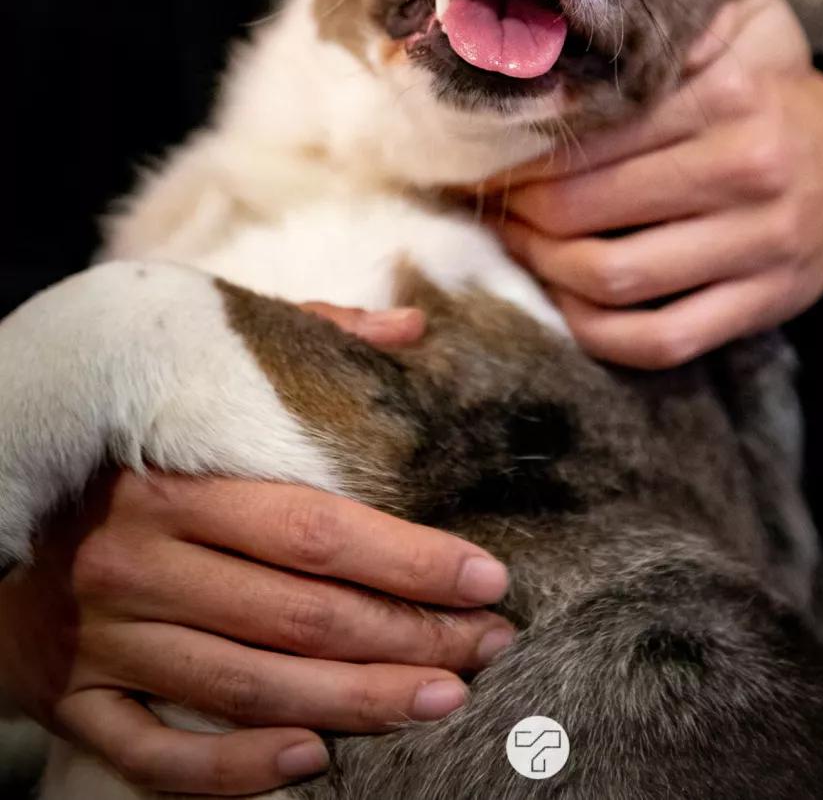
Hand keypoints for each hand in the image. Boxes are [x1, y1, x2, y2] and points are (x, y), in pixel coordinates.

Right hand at [0, 306, 512, 795]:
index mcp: (174, 479)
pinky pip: (158, 755)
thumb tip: (411, 327)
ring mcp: (104, 638)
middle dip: (408, 636)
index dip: (410, 561)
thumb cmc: (123, 436)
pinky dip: (237, 770)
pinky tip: (314, 760)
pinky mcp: (74, 697)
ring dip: (357, 702)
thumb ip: (309, 336)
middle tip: (486, 648)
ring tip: (441, 697)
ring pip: (251, 687)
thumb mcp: (200, 365)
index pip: (316, 529)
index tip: (487, 579)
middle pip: (299, 614)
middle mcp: (137, 561)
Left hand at [490, 0, 822, 368]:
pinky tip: (565, 299)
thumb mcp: (744, 21)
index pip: (595, 132)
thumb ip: (678, 17)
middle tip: (488, 199)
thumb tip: (576, 23)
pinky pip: (661, 339)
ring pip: (615, 278)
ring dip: (544, 267)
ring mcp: (758, 247)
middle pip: (589, 207)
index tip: (480, 149)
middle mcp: (747, 169)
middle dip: (520, 208)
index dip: (522, 148)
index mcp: (732, 94)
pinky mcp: (764, 305)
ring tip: (517, 242)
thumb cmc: (776, 84)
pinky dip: (596, 330)